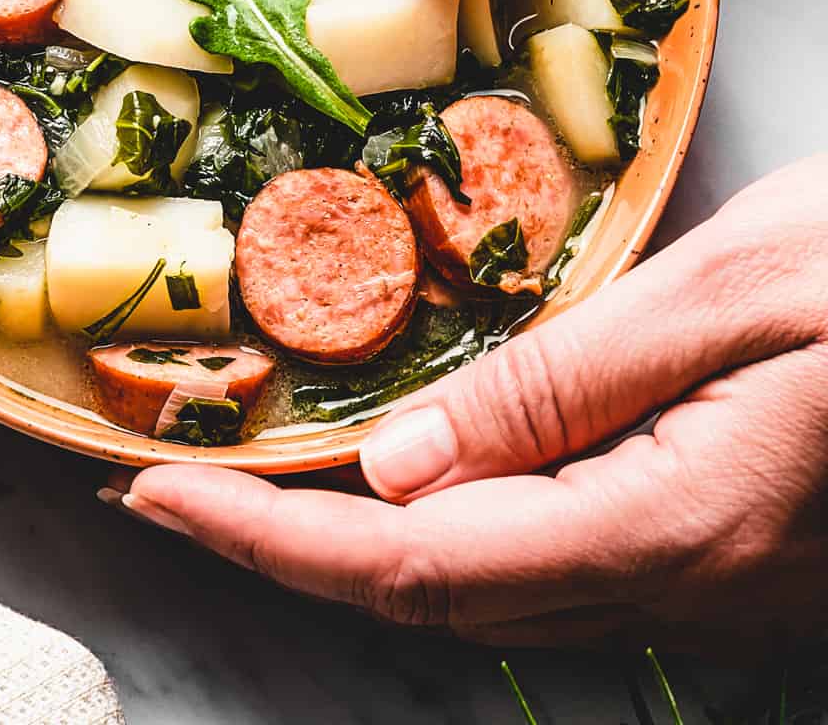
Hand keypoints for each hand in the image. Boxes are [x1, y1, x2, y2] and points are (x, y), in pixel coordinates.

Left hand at [107, 159, 827, 654]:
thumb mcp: (738, 293)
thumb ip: (563, 391)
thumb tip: (395, 473)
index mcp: (670, 524)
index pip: (410, 563)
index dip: (268, 537)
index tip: (155, 495)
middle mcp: (679, 586)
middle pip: (431, 599)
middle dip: (288, 549)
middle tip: (178, 485)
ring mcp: (709, 590)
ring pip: (487, 596)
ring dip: (358, 548)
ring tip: (260, 481)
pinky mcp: (726, 560)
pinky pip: (553, 568)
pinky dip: (451, 531)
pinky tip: (414, 476)